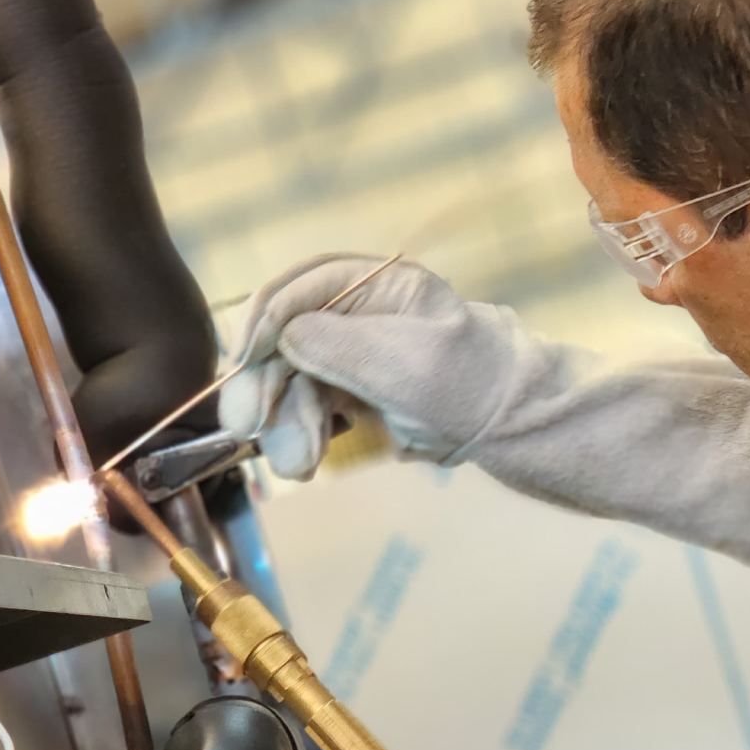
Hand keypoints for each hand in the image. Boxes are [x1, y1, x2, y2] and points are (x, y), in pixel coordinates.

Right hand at [219, 253, 523, 479]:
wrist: (505, 425)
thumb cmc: (465, 383)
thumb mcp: (403, 361)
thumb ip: (338, 344)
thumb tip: (281, 337)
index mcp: (370, 284)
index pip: (293, 291)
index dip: (261, 328)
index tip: (243, 367)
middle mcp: (351, 312)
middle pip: (282, 341)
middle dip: (266, 388)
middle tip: (249, 429)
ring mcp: (347, 352)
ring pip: (288, 381)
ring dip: (283, 423)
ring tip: (298, 464)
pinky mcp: (347, 391)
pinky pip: (305, 408)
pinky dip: (299, 434)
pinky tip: (303, 463)